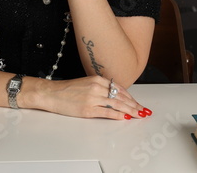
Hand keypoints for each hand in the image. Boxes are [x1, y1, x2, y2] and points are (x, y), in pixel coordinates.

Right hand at [25, 75, 150, 119]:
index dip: (131, 97)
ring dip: (130, 110)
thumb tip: (115, 96)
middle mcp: (97, 87)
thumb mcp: (86, 83)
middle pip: (121, 97)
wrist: (52, 93)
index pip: (119, 88)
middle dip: (134, 105)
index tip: (138, 103)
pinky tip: (125, 118)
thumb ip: (100, 87)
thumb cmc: (68, 89)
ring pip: (117, 104)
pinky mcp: (88, 109)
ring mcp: (93, 98)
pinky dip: (118, 115)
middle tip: (144, 111)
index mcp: (97, 79)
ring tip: (139, 115)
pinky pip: (107, 112)